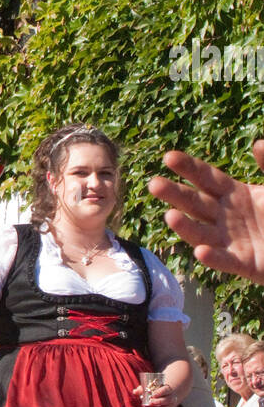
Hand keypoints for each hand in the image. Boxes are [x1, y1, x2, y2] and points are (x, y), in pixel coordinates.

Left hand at [133, 381, 177, 406]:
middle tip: (149, 402)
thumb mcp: (151, 387)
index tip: (152, 394)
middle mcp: (171, 398)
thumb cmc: (156, 390)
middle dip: (157, 402)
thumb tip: (135, 391)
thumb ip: (142, 389)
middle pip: (166, 400)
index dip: (159, 392)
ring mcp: (170, 406)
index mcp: (168, 389)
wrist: (167, 395)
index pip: (166, 390)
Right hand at [148, 142, 263, 281]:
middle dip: (175, 194)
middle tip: (154, 184)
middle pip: (195, 203)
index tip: (169, 157)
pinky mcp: (244, 263)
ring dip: (185, 226)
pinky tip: (201, 252)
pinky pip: (225, 260)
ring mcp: (231, 240)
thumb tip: (257, 143)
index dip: (188, 168)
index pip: (206, 178)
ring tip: (170, 216)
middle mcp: (225, 216)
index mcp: (234, 194)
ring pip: (202, 233)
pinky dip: (213, 257)